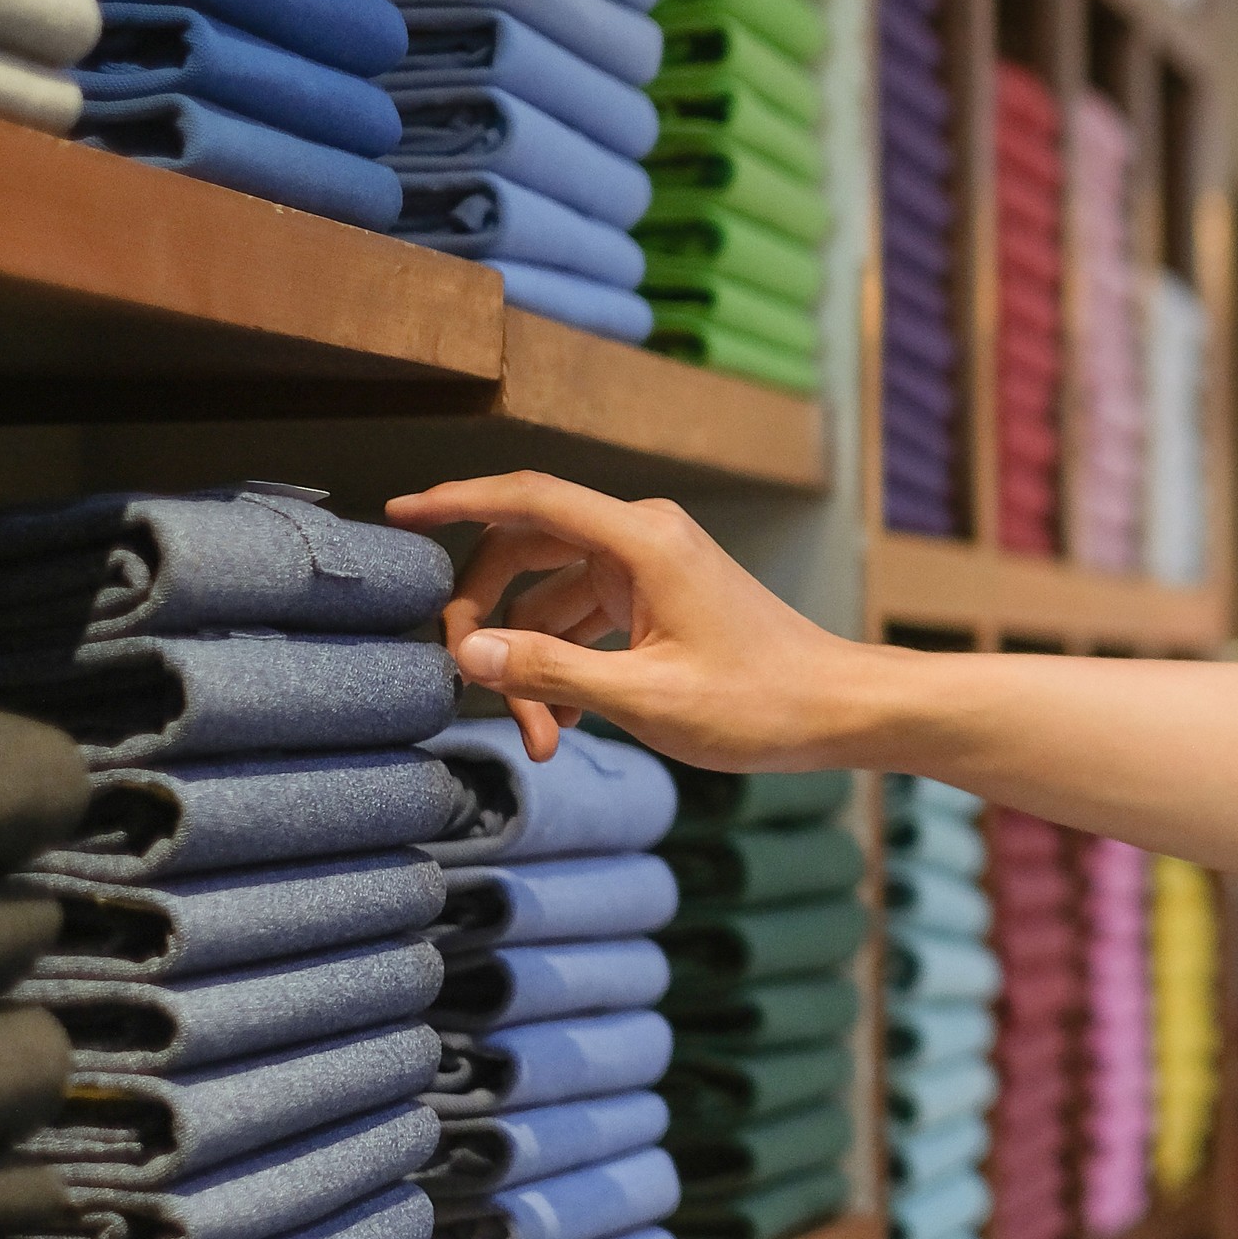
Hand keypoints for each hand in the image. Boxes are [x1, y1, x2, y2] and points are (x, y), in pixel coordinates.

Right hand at [387, 472, 871, 764]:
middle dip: (489, 619)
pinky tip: (561, 723)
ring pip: (551, 597)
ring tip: (541, 738)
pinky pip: (584, 618)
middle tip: (468, 681)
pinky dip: (563, 663)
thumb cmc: (757, 702)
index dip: (456, 500)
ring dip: (532, 662)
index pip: (527, 499)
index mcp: (640, 539)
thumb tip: (466, 651)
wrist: (837, 710)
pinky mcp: (657, 598)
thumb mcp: (644, 696)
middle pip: (525, 551)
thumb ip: (548, 668)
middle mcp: (641, 536)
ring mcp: (649, 566)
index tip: (400, 513)